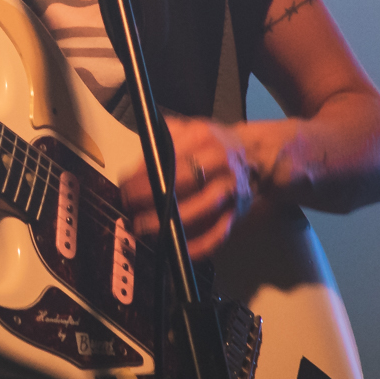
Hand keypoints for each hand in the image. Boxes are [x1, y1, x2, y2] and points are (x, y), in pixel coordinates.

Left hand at [120, 116, 254, 259]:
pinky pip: (217, 235)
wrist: (254, 155)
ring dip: (170, 223)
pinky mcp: (236, 213)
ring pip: (201, 210)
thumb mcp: (187, 129)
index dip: (144, 176)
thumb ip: (160, 144)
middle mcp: (220, 162)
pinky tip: (176, 248)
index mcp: (203, 137)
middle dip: (154, 199)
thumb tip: (134, 171)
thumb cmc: (211, 143)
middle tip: (131, 210)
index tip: (125, 188)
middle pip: (185, 183)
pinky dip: (197, 246)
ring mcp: (230, 190)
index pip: (169, 158)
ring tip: (144, 228)